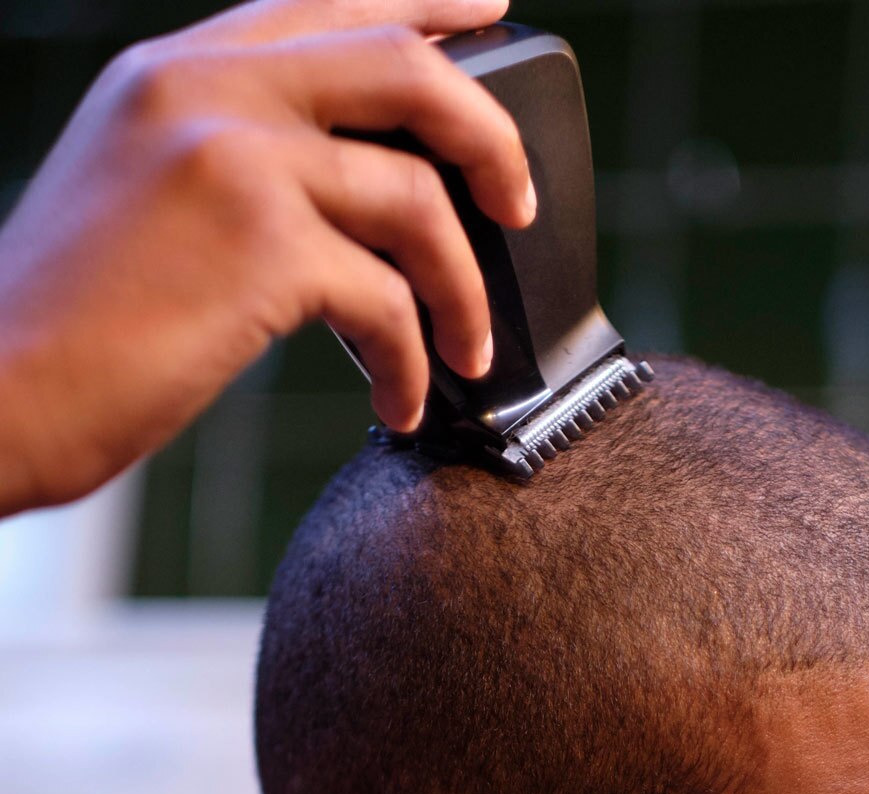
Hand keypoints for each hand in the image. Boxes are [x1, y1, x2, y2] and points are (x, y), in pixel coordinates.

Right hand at [0, 0, 534, 515]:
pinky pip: (389, 300)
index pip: (326, 6)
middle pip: (402, 67)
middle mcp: (206, 91)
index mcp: (177, 72)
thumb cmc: (70, 324)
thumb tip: (345, 196)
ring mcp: (235, 159)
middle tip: (519, 209)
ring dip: (461, 293)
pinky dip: (412, 362)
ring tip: (465, 354)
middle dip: (490, 138)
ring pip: (417, 201)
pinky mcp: (260, 247)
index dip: (422, 4)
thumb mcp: (143, 196)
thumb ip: (235, 162)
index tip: (487, 11)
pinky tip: (402, 400)